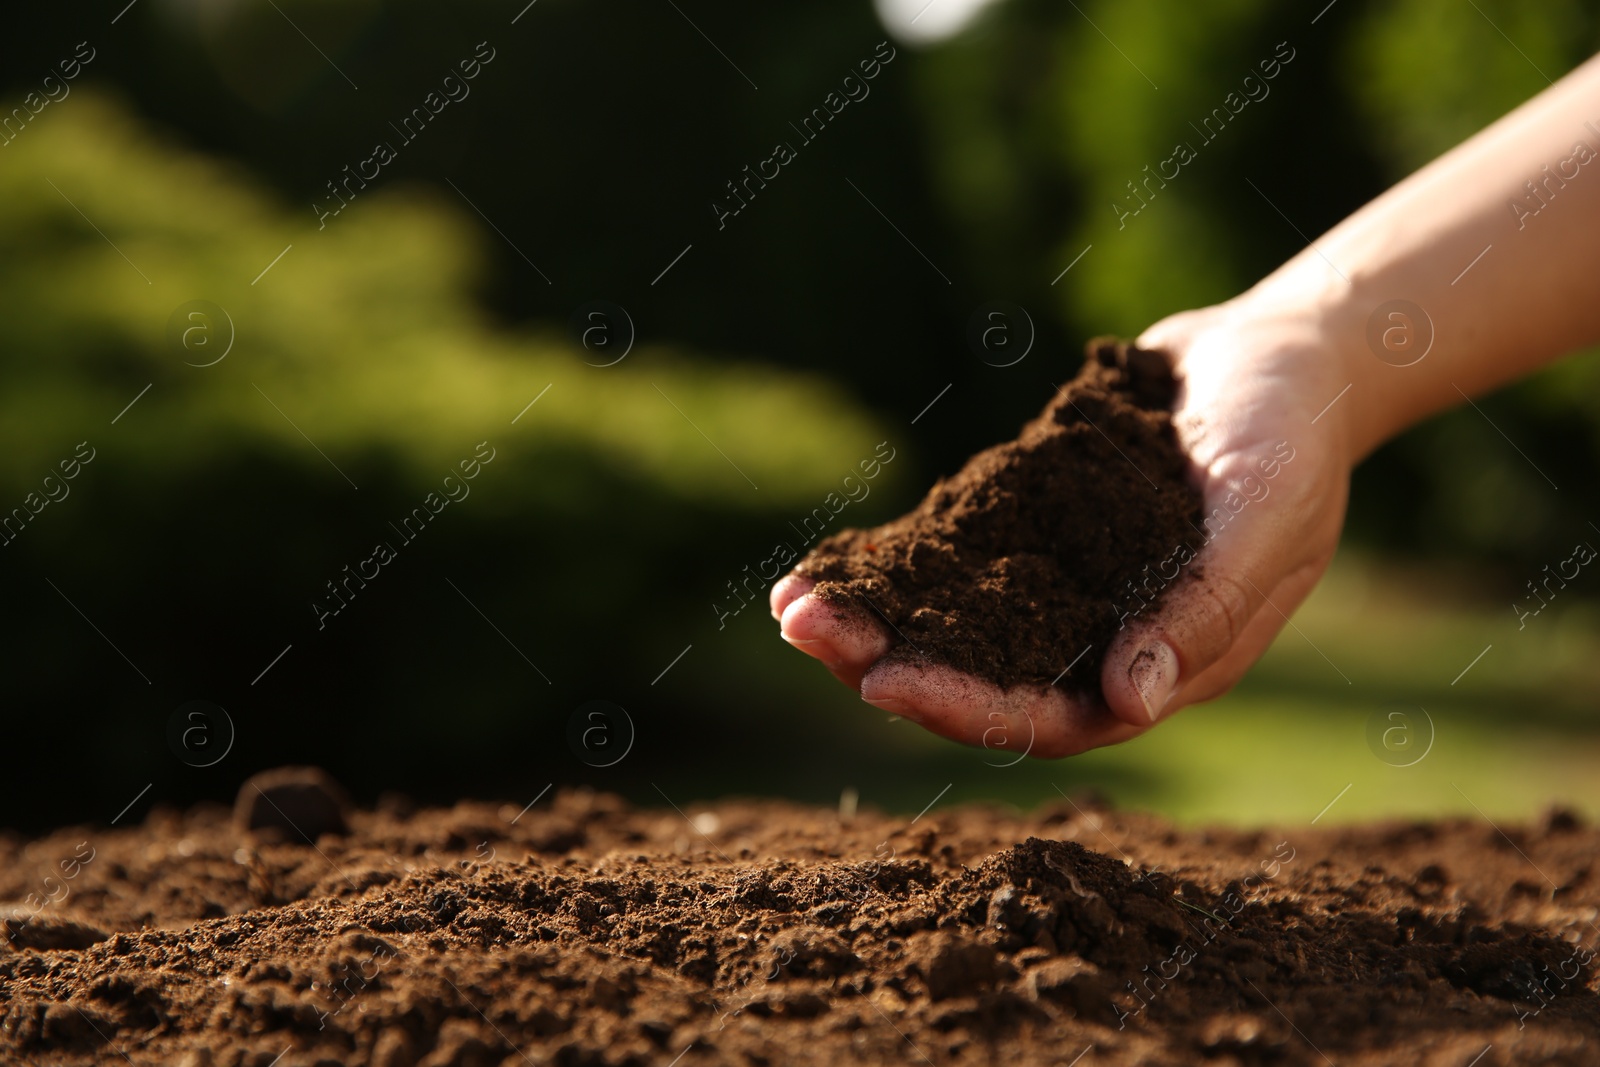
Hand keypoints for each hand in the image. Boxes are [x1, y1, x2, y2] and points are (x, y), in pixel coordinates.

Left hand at [771, 294, 1354, 756]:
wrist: (1276, 356)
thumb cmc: (1289, 437)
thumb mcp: (1265, 517)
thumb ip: (1205, 609)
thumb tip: (1129, 701)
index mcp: (1164, 663)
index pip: (1053, 714)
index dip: (967, 706)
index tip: (883, 679)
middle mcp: (1102, 639)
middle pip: (984, 679)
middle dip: (890, 663)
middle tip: (804, 632)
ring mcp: (1065, 589)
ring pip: (957, 628)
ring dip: (877, 621)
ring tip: (791, 603)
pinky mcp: (1034, 535)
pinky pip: (956, 565)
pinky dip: (897, 567)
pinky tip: (830, 560)